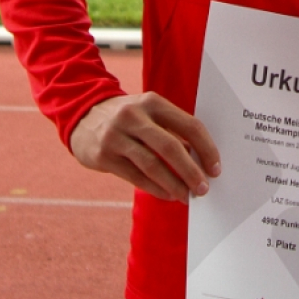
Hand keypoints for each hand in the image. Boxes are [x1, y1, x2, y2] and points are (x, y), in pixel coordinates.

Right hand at [70, 92, 220, 202]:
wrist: (82, 115)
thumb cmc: (127, 118)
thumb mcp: (149, 114)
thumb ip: (172, 131)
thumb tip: (200, 161)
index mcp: (153, 102)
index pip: (189, 125)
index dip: (206, 148)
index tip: (216, 168)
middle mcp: (134, 116)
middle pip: (170, 147)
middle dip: (191, 171)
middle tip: (204, 188)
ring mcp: (116, 136)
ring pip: (152, 165)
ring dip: (174, 184)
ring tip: (187, 196)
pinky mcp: (104, 155)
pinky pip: (135, 176)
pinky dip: (155, 188)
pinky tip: (167, 195)